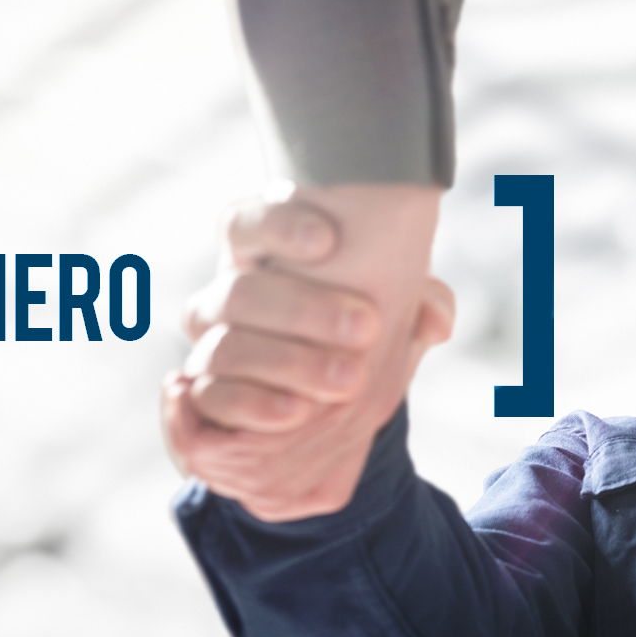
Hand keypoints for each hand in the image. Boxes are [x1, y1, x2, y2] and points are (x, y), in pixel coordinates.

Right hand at [164, 184, 453, 521]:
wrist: (324, 409)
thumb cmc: (353, 337)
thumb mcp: (392, 318)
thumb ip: (418, 304)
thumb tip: (435, 319)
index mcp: (259, 258)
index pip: (244, 223)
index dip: (276, 225)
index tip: (328, 240)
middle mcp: (224, 298)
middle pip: (239, 292)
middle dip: (303, 310)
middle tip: (367, 329)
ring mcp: (208, 349)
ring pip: (224, 348)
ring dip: (287, 364)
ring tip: (346, 383)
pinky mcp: (201, 400)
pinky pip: (206, 401)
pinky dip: (249, 405)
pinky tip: (292, 413)